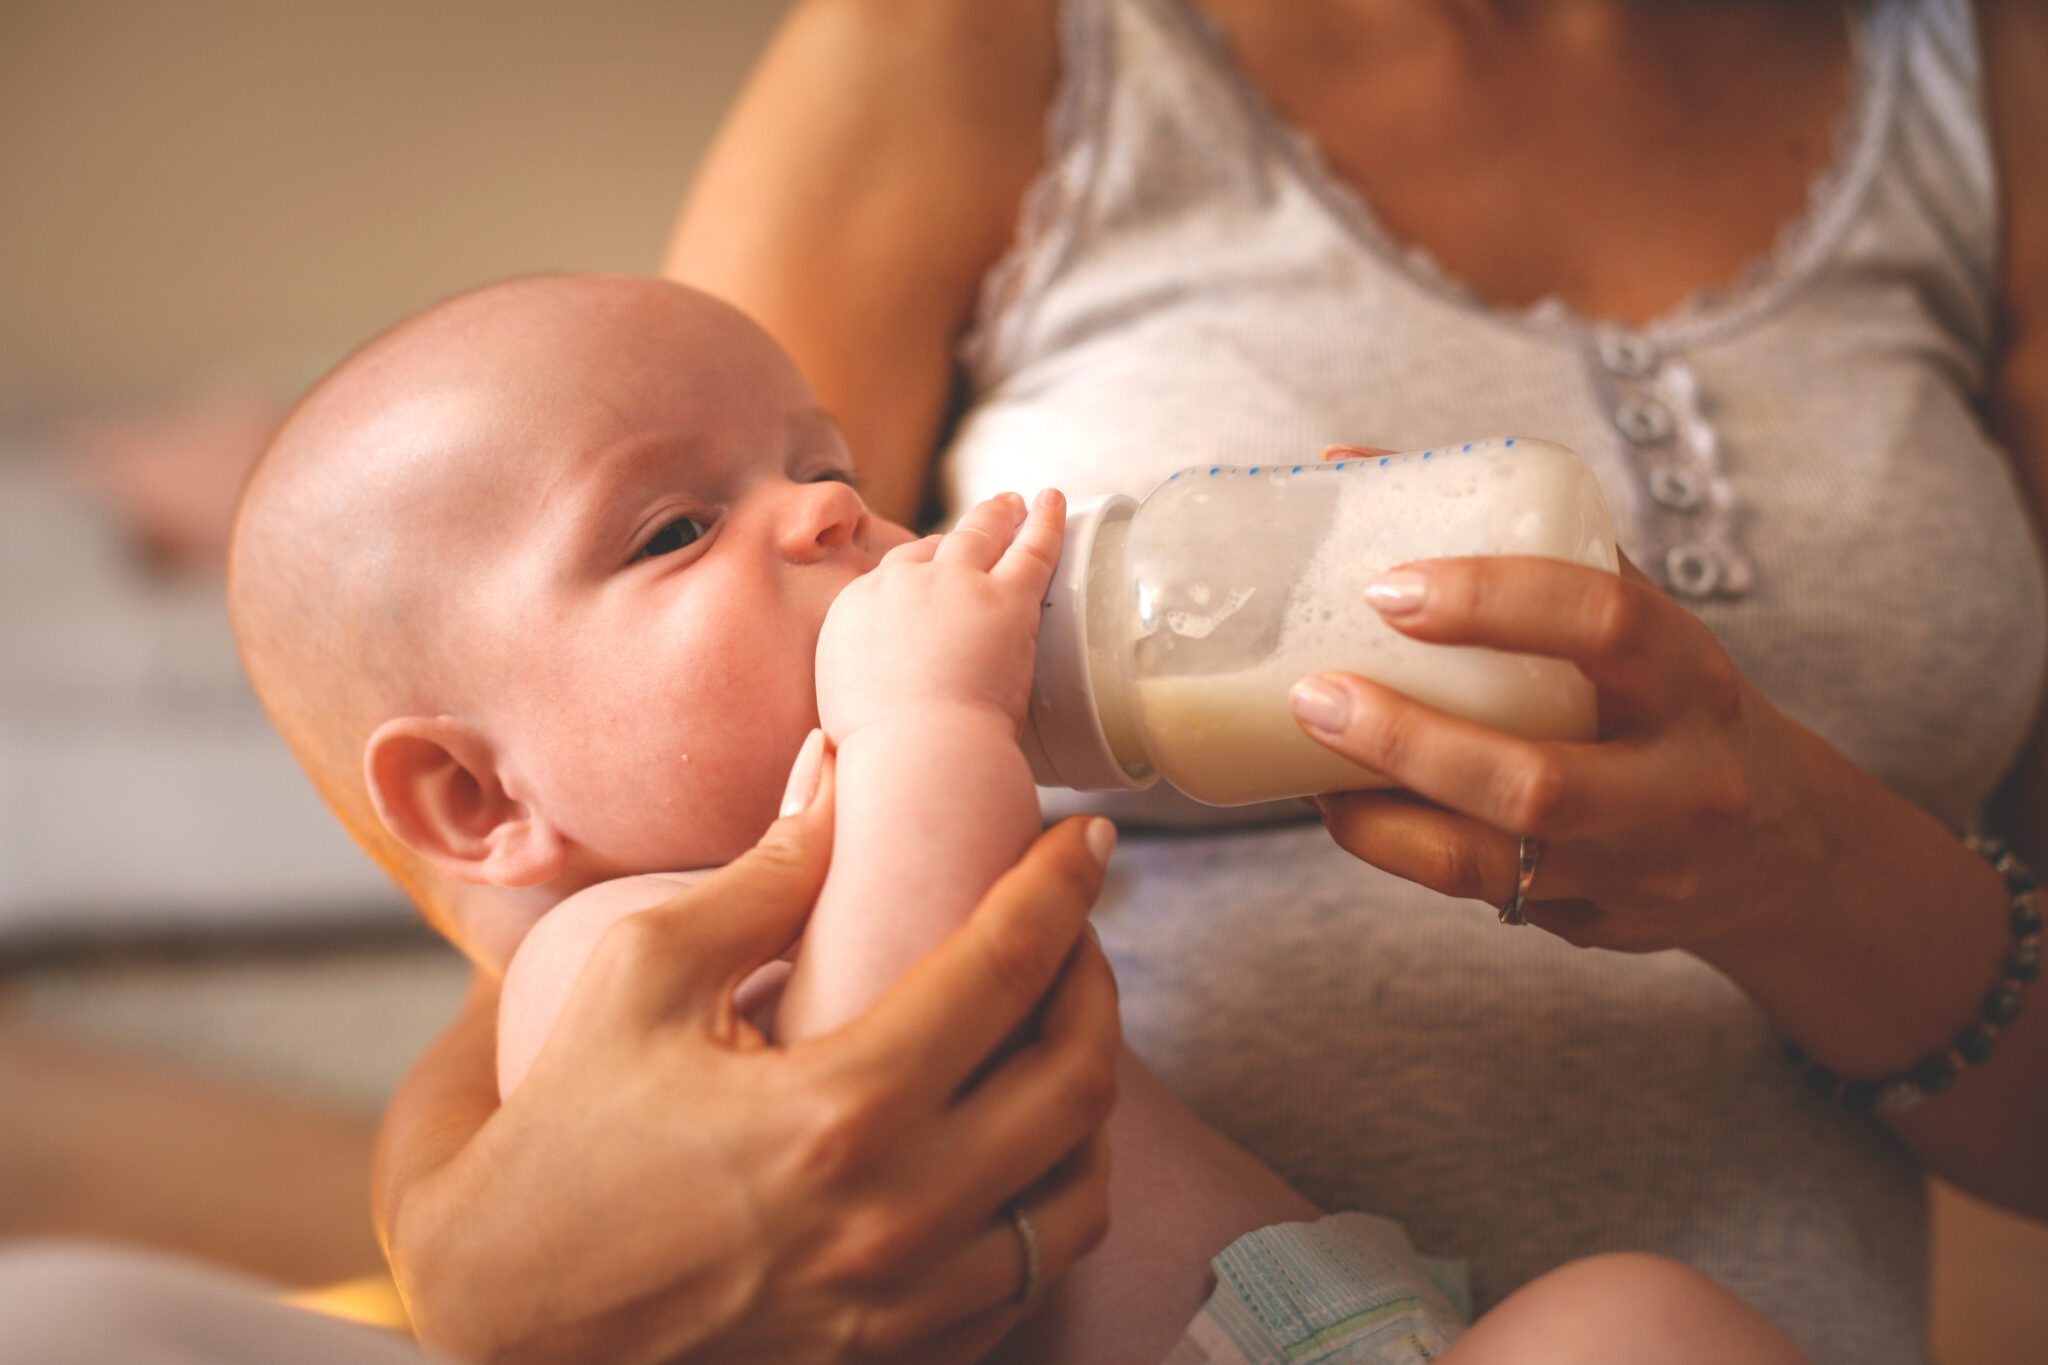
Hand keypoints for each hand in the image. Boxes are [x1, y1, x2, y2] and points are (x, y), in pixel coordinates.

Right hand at [378, 766, 1118, 1364]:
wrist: (506, 1318)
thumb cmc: (563, 1141)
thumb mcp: (640, 980)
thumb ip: (760, 879)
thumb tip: (834, 778)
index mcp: (840, 1109)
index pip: (1005, 970)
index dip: (1062, 889)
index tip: (1090, 839)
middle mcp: (896, 1215)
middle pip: (1077, 1087)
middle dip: (1099, 986)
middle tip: (1072, 932)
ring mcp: (903, 1303)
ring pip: (1075, 1201)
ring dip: (1090, 1107)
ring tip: (1055, 1040)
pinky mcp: (890, 1353)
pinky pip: (1025, 1286)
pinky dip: (1044, 1210)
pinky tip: (1014, 1155)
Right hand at [817, 490, 1062, 740]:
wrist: (916, 750)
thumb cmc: (884, 751)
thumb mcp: (844, 706)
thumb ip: (862, 682)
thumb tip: (870, 694)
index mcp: (856, 608)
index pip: (892, 574)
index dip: (919, 568)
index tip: (933, 570)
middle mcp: (901, 584)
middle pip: (932, 545)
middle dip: (959, 531)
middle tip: (982, 517)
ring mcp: (956, 585)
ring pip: (979, 534)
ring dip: (998, 514)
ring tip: (1015, 502)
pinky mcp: (1007, 599)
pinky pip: (1031, 549)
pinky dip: (1046, 522)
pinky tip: (1054, 502)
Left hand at [1291, 553, 1811, 955]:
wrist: (1782, 846)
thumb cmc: (1673, 702)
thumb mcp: (1635, 619)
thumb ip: (1521, 546)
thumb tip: (1352, 465)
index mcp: (1690, 675)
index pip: (1604, 622)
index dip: (1492, 601)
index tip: (1389, 588)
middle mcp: (1678, 784)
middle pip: (1537, 780)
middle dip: (1407, 740)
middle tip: (1314, 693)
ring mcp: (1637, 870)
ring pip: (1490, 863)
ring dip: (1378, 814)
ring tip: (1307, 755)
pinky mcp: (1593, 926)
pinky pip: (1478, 895)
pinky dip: (1396, 848)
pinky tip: (1345, 803)